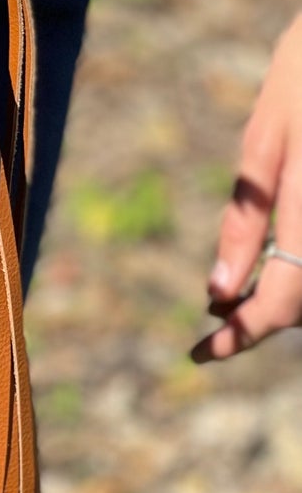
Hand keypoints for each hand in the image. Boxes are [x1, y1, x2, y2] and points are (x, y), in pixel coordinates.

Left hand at [193, 11, 301, 361]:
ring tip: (242, 297)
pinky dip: (301, 265)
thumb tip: (218, 289)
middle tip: (216, 329)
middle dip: (262, 320)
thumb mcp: (267, 139)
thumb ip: (247, 216)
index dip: (243, 336)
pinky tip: (277, 260)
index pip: (284, 303)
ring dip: (288, 297)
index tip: (201, 353)